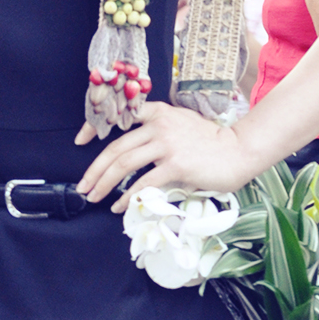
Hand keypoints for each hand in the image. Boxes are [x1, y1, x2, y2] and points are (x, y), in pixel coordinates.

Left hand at [76, 100, 260, 210]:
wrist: (238, 151)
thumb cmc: (210, 142)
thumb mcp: (180, 125)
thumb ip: (157, 132)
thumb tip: (131, 151)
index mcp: (158, 113)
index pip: (120, 116)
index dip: (95, 126)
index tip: (80, 140)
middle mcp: (159, 125)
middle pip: (116, 147)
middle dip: (95, 169)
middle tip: (83, 185)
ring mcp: (167, 144)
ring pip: (124, 164)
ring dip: (104, 183)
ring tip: (94, 197)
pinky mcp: (176, 164)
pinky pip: (144, 182)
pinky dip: (128, 196)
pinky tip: (120, 206)